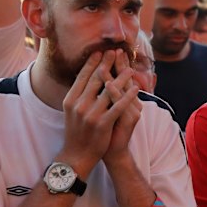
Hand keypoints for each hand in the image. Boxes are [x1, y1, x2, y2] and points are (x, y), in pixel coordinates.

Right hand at [61, 51, 134, 174]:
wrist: (77, 155)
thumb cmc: (77, 132)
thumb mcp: (73, 111)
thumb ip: (79, 95)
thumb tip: (87, 77)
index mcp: (70, 100)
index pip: (82, 77)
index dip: (92, 63)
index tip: (100, 51)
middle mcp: (78, 105)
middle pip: (95, 80)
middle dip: (106, 64)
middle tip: (115, 51)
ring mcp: (90, 114)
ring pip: (108, 91)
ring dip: (121, 78)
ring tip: (130, 68)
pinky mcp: (102, 124)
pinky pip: (118, 107)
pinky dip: (127, 96)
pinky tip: (136, 89)